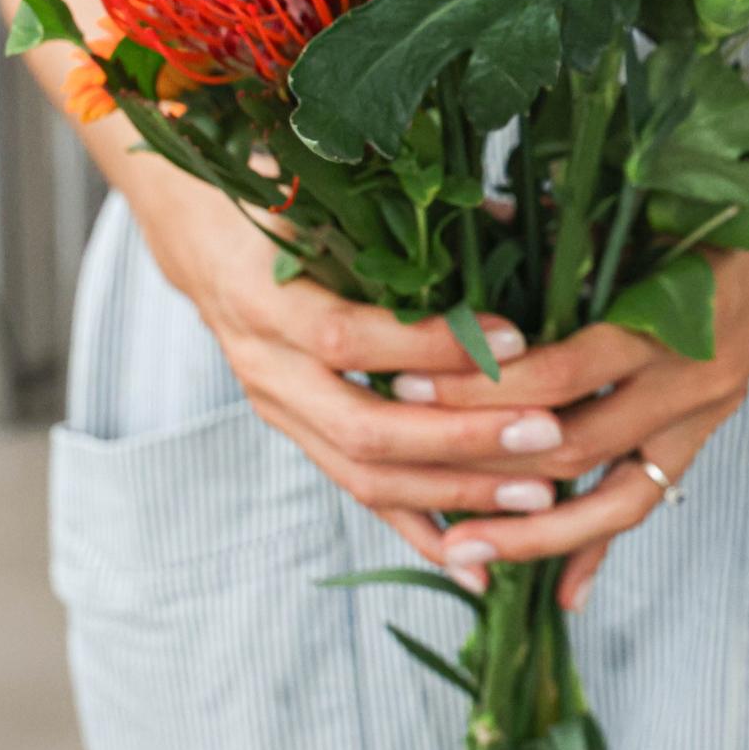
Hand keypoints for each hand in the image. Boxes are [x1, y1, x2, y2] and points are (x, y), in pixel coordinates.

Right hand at [132, 177, 570, 586]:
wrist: (200, 229)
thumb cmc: (273, 191)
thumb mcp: (323, 185)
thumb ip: (411, 207)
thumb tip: (519, 219)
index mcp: (267, 296)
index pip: (350, 335)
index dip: (433, 344)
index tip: (516, 341)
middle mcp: (267, 366)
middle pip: (364, 427)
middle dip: (463, 440)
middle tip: (548, 436)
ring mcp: (281, 409)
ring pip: (365, 474)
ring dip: (456, 492)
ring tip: (539, 498)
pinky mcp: (299, 434)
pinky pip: (361, 495)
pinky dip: (420, 532)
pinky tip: (478, 564)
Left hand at [388, 211, 748, 610]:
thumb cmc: (707, 209)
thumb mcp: (635, 213)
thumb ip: (555, 235)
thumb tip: (468, 225)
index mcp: (671, 317)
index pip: (566, 372)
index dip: (488, 386)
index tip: (413, 385)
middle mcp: (693, 378)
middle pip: (581, 445)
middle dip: (489, 462)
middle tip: (411, 471)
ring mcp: (704, 414)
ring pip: (618, 499)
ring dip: (538, 533)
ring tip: (463, 551)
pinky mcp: (705, 434)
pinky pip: (647, 501)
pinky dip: (602, 547)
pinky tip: (562, 594)